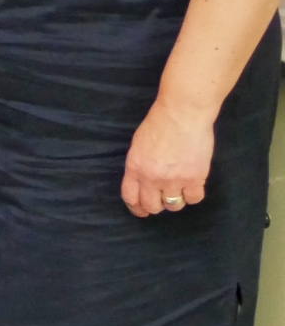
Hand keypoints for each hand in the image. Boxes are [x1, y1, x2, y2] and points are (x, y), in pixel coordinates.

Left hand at [121, 99, 214, 217]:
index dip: (136, 207)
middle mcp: (152, 177)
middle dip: (156, 206)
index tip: (142, 211)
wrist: (182, 114)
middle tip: (162, 201)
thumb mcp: (139, 145)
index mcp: (135, 168)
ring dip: (175, 201)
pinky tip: (193, 186)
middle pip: (152, 206)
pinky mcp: (195, 178)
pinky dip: (193, 195)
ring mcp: (174, 179)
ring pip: (173, 205)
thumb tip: (142, 181)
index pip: (130, 197)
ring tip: (178, 190)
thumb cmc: (159, 123)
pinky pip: (193, 198)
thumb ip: (139, 165)